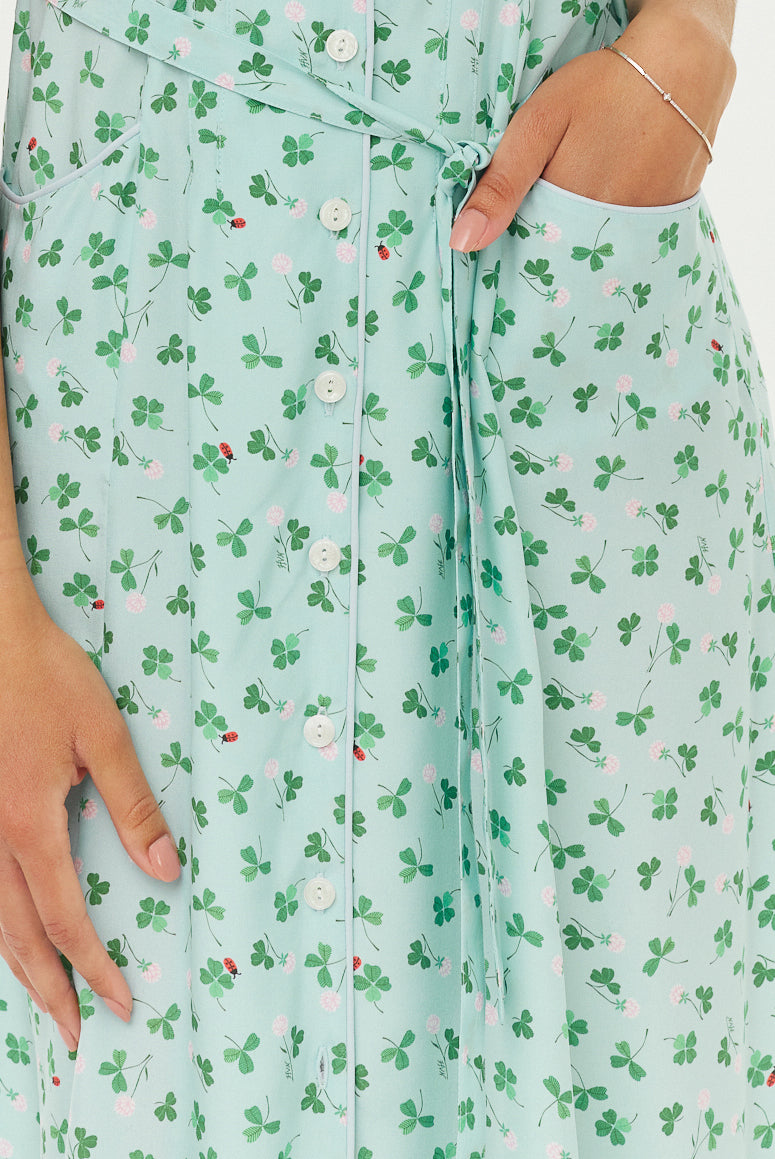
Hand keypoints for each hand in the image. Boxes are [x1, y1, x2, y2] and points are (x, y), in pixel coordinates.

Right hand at [0, 591, 180, 1052]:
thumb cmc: (48, 680)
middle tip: (75, 1035)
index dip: (93, 969)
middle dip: (49, 990)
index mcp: (29, 825)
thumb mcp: (104, 737)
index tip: (121, 1005)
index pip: (65, 921)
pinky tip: (10, 933)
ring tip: (44, 1001)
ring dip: (18, 967)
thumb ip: (133, 805)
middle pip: (18, 937)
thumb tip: (165, 869)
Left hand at [450, 4, 735, 251]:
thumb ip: (501, 184)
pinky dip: (609, 237)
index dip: (513, 256)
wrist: (683, 68)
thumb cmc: (603, 89)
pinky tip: (602, 210)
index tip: (500, 252)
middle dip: (544, 256)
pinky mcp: (664, 224)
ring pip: (594, 256)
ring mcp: (641, 232)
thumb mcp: (539, 125)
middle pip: (564, 264)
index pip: (530, 261)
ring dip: (577, 247)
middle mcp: (609, 235)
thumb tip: (462, 243)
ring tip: (569, 216)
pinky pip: (627, 245)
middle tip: (534, 231)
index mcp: (571, 216)